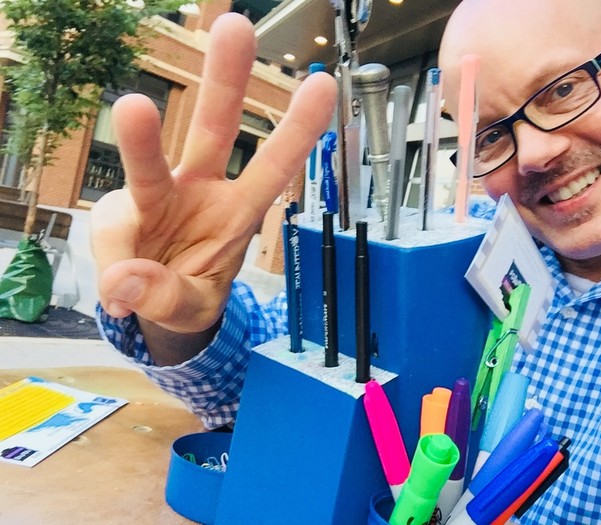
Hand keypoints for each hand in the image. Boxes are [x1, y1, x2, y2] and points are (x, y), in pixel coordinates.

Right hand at [91, 13, 336, 336]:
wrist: (155, 304)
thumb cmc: (191, 293)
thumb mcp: (193, 306)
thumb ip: (165, 296)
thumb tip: (123, 281)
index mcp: (239, 211)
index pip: (273, 167)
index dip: (298, 130)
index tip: (322, 85)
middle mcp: (201, 191)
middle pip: (214, 131)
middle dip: (226, 81)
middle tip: (234, 27)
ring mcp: (159, 196)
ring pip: (150, 157)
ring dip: (141, 130)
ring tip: (133, 108)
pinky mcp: (123, 212)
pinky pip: (112, 230)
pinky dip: (111, 259)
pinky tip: (118, 286)